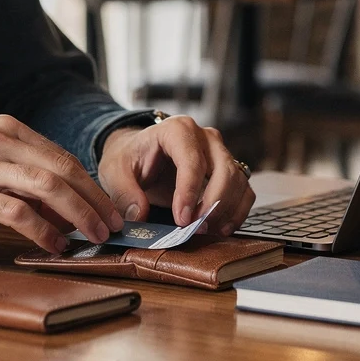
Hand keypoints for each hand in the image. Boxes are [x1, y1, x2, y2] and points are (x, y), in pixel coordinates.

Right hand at [0, 116, 122, 252]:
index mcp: (7, 128)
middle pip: (61, 169)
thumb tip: (64, 206)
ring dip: (77, 214)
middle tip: (111, 224)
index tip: (109, 208)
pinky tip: (55, 245)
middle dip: (93, 199)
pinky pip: (17, 212)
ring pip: (46, 187)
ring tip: (92, 235)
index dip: (90, 184)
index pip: (61, 156)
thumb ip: (21, 175)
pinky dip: (43, 230)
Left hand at [97, 116, 254, 235]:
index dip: (189, 191)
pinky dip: (237, 211)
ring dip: (226, 210)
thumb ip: (124, 193)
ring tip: (205, 230)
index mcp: (177, 130)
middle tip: (196, 228)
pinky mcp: (228, 170)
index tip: (181, 219)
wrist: (139, 154)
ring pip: (238, 180)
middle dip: (213, 203)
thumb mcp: (115, 171)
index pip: (192, 160)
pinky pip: (244, 191)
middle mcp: (205, 137)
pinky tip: (221, 228)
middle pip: (223, 169)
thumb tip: (139, 215)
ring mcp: (220, 152)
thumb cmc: (129, 159)